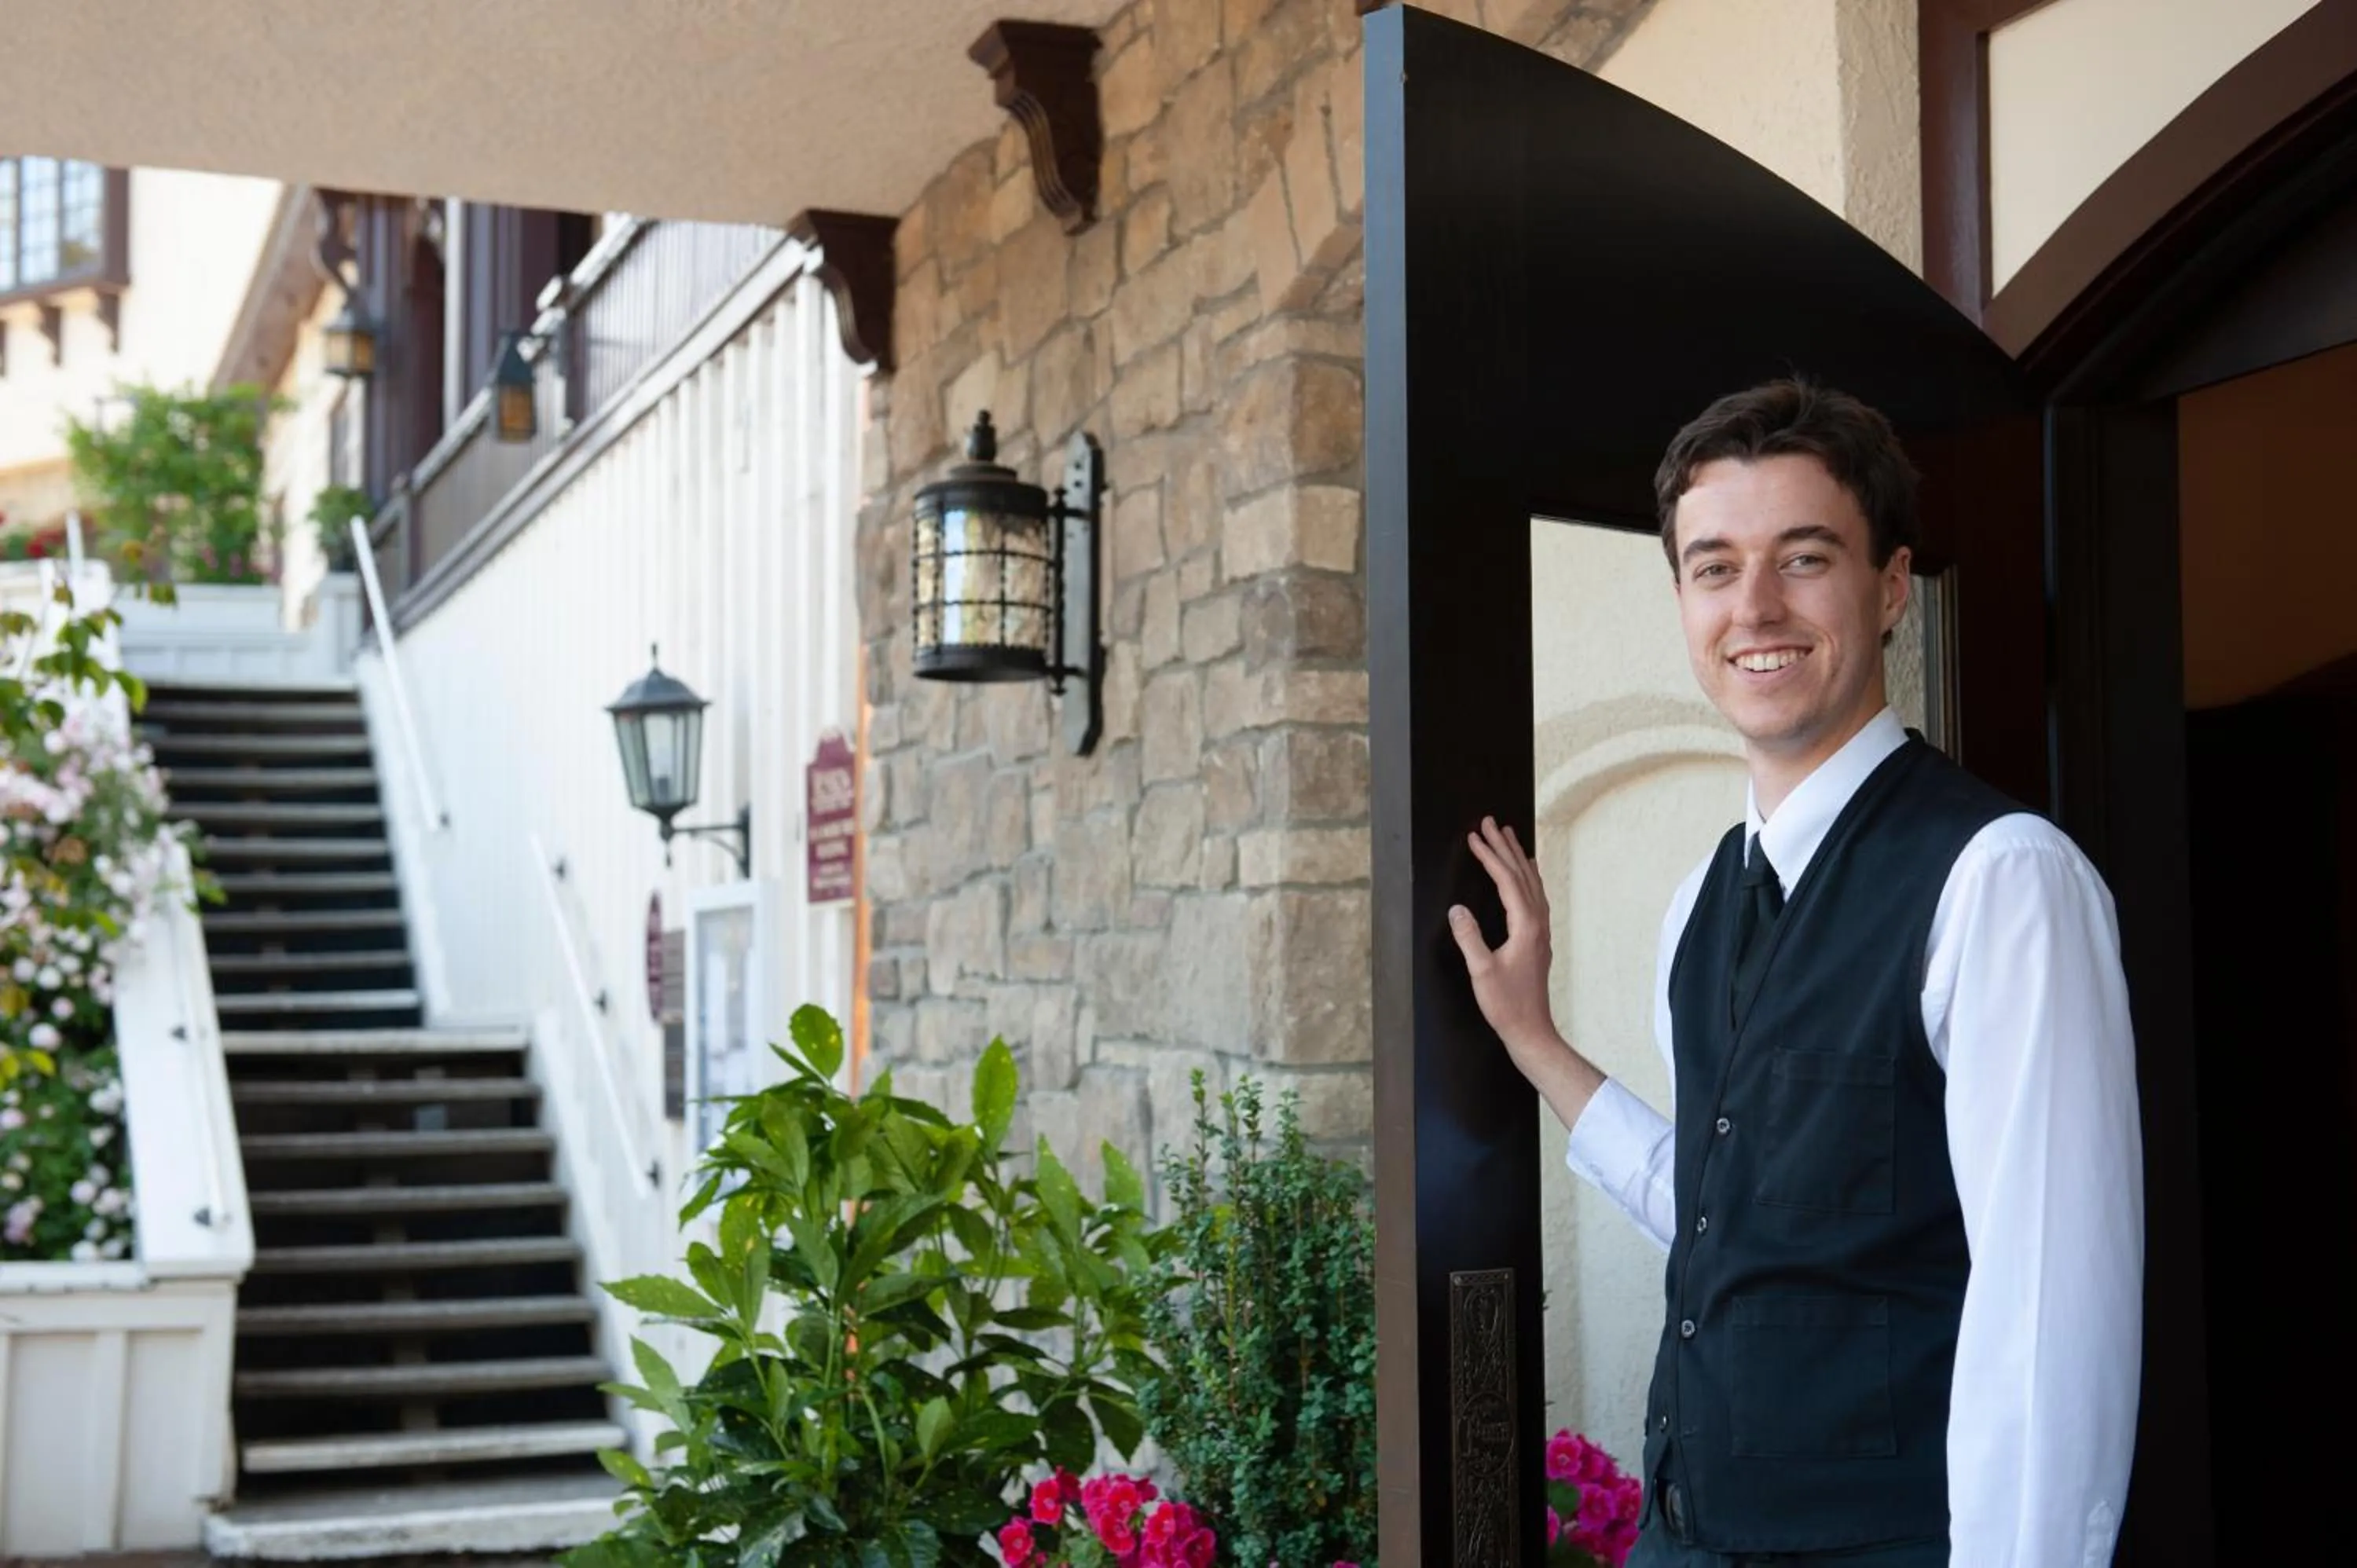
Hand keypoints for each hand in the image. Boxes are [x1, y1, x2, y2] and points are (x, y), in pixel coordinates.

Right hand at [1448, 816, 1562, 1063]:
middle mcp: (1538, 923)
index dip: (1490, 857)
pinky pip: (1535, 896)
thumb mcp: (1482, 972)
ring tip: (1510, 836)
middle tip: (1491, 821)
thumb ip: (1469, 938)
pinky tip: (1526, 875)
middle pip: (1522, 875)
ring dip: (1519, 858)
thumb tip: (1456, 909)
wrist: (1531, 1029)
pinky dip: (1527, 877)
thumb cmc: (1506, 1004)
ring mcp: (1540, 931)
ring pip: (1532, 883)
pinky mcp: (1538, 939)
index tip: (1475, 836)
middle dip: (1505, 847)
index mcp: (1526, 926)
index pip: (1506, 881)